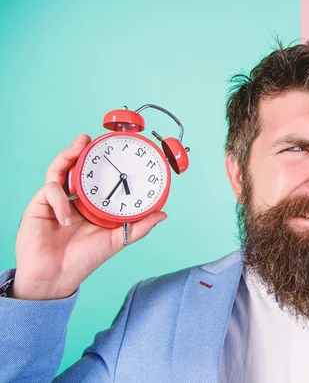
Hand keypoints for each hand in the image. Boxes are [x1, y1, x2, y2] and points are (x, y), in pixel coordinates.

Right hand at [13, 135, 166, 299]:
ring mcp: (55, 201)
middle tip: (91, 138)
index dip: (103, 162)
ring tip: (79, 145)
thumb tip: (162, 214)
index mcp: (91, 204)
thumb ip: (138, 227)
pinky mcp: (39, 206)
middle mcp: (73, 198)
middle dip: (81, 150)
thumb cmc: (84, 259)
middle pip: (74, 167)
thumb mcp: (116, 240)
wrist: (56, 277)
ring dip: (68, 155)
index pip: (96, 177)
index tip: (115, 148)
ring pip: (58, 170)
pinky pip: (50, 191)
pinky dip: (60, 201)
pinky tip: (68, 219)